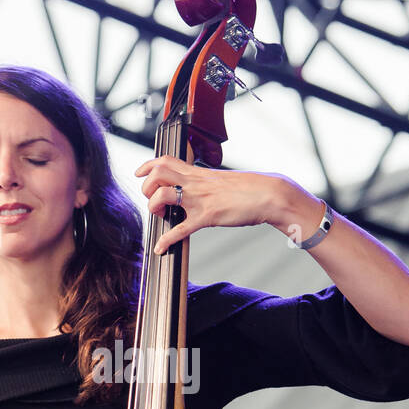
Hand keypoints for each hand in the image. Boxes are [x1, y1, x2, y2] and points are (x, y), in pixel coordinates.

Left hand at [135, 156, 305, 255]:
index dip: (147, 165)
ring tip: (162, 217)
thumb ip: (205, 183)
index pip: (165, 160)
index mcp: (198, 172)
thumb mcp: (222, 180)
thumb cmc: (250, 189)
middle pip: (157, 174)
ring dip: (154, 208)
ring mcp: (200, 199)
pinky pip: (181, 228)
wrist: (269, 194)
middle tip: (154, 200)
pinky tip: (161, 247)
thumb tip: (197, 189)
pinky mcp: (207, 216)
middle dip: (147, 188)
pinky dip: (166, 240)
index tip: (140, 173)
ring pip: (162, 196)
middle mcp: (195, 182)